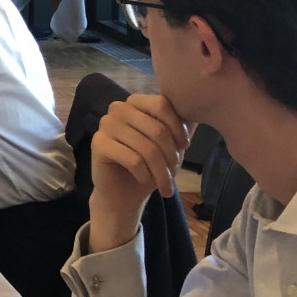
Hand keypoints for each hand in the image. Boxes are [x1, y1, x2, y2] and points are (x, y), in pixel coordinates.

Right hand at [87, 94, 192, 253]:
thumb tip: (199, 109)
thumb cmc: (149, 166)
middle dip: (171, 156)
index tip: (185, 147)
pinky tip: (144, 180)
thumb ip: (183, 125)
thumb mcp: (172, 144)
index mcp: (135, 102)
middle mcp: (118, 108)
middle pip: (156, 129)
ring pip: (146, 148)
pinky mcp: (98, 143)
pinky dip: (145, 175)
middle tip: (174, 173)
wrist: (124, 194)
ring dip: (161, 171)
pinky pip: (132, 160)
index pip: (162, 105)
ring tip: (165, 184)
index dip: (178, 128)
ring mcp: (105, 124)